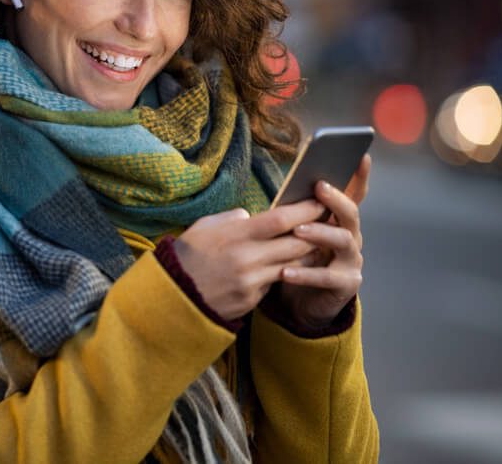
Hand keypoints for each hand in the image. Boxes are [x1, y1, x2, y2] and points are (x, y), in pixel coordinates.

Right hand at [176, 199, 326, 320]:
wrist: (173, 296)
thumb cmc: (186, 256)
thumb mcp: (203, 227)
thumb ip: (230, 219)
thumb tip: (250, 215)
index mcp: (235, 235)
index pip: (281, 219)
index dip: (305, 210)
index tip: (319, 202)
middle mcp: (247, 258)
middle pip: (297, 242)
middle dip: (317, 231)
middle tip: (328, 221)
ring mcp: (252, 281)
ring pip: (294, 265)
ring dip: (308, 254)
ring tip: (318, 243)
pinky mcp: (252, 299)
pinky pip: (277, 282)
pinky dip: (287, 272)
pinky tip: (292, 265)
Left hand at [277, 154, 370, 327]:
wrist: (301, 302)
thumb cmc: (297, 258)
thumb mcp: (295, 232)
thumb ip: (297, 212)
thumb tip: (290, 185)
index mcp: (339, 220)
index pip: (354, 194)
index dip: (359, 176)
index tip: (362, 156)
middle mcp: (351, 237)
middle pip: (351, 213)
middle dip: (337, 199)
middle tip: (320, 186)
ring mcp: (351, 261)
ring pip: (342, 241)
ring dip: (320, 233)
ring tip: (298, 231)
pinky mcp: (346, 285)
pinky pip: (327, 277)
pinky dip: (305, 274)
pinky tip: (285, 272)